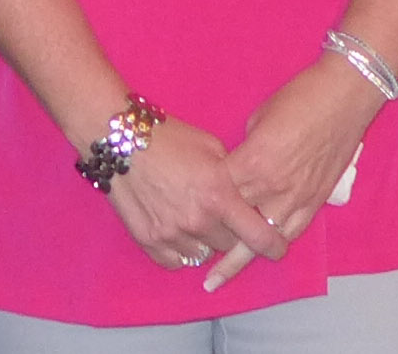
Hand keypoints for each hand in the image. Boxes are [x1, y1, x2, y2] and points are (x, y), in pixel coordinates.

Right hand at [99, 114, 284, 281]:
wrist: (120, 138)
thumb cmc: (168, 137)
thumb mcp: (211, 147)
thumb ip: (233, 176)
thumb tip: (246, 196)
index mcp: (219, 194)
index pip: (259, 235)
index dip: (274, 245)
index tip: (277, 247)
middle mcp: (198, 219)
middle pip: (230, 245)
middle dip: (231, 232)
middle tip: (222, 216)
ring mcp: (172, 233)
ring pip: (203, 254)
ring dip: (204, 240)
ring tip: (195, 217)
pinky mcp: (148, 240)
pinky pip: (175, 261)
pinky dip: (180, 250)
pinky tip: (178, 231)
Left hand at [202, 56, 381, 287]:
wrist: (344, 96)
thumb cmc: (298, 98)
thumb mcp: (258, 119)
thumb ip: (244, 150)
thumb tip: (236, 167)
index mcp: (253, 162)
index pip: (219, 193)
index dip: (201, 202)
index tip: (185, 209)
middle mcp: (273, 187)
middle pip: (236, 224)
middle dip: (215, 242)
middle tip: (193, 262)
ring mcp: (297, 197)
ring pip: (264, 239)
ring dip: (241, 258)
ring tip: (218, 278)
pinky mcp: (317, 200)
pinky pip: (292, 231)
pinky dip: (275, 244)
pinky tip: (262, 256)